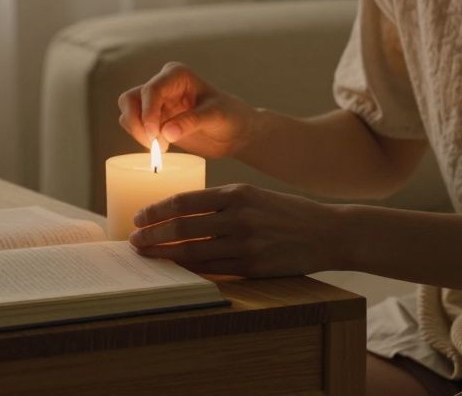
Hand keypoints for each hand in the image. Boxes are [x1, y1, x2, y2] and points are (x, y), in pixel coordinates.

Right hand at [117, 61, 257, 158]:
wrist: (235, 132)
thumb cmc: (230, 117)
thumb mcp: (216, 117)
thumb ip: (192, 121)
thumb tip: (166, 132)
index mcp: (177, 75)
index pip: (151, 90)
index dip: (148, 113)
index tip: (155, 135)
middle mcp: (162, 84)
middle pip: (131, 99)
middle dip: (137, 122)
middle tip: (155, 143)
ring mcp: (156, 102)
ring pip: (128, 112)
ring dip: (137, 131)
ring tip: (160, 147)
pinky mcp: (154, 119)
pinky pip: (134, 125)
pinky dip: (140, 138)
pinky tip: (161, 147)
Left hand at [127, 183, 347, 277]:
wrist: (327, 232)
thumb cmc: (286, 213)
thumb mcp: (254, 196)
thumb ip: (221, 203)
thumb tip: (180, 214)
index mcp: (236, 192)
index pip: (185, 200)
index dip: (156, 211)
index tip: (139, 218)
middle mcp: (238, 215)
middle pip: (182, 226)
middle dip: (152, 235)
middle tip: (134, 241)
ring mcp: (245, 243)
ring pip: (192, 251)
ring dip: (165, 254)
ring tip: (147, 256)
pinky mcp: (253, 266)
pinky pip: (212, 269)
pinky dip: (189, 269)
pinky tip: (176, 268)